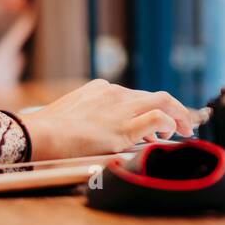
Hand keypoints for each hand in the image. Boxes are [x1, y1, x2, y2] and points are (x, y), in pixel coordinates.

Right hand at [17, 80, 199, 160]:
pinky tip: (170, 133)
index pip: (135, 96)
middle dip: (173, 108)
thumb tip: (94, 132)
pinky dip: (168, 123)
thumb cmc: (47, 131)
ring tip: (186, 129)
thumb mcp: (69, 115)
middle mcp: (114, 94)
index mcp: (101, 90)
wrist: (39, 135)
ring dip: (178, 115)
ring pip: (162, 101)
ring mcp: (120, 109)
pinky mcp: (122, 128)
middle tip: (183, 124)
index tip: (158, 121)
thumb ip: (87, 119)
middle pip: (153, 96)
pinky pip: (156, 118)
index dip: (151, 108)